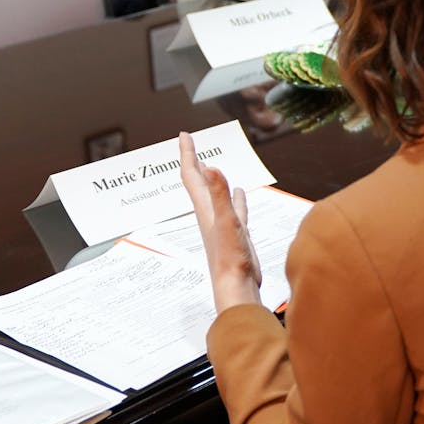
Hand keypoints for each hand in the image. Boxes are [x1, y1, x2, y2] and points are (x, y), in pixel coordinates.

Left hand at [179, 132, 262, 313]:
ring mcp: (223, 224)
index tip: (184, 135)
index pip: (193, 175)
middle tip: (191, 146)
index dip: (188, 154)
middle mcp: (211, 214)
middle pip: (199, 182)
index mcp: (206, 209)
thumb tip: (213, 167)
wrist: (236, 287)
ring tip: (212, 165)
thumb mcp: (227, 222)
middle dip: (195, 162)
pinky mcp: (236, 233)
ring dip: (213, 178)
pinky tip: (238, 192)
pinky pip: (234, 209)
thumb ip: (220, 195)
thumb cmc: (229, 259)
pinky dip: (234, 197)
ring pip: (215, 194)